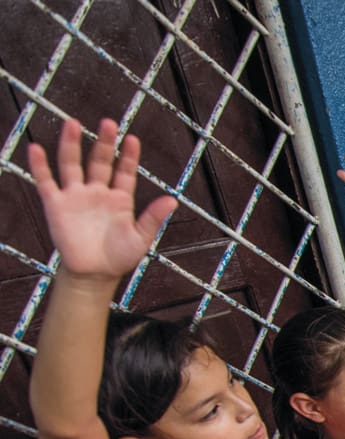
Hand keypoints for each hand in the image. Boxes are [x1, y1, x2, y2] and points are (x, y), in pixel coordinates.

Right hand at [27, 118, 177, 281]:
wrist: (95, 275)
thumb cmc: (119, 257)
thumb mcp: (141, 238)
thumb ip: (153, 218)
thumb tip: (173, 200)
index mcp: (120, 199)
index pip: (124, 171)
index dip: (128, 155)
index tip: (132, 139)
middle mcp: (97, 193)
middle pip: (99, 161)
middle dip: (103, 142)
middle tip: (108, 122)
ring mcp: (76, 197)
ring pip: (72, 164)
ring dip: (71, 144)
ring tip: (72, 123)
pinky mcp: (57, 205)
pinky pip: (46, 182)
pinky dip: (40, 166)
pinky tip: (36, 148)